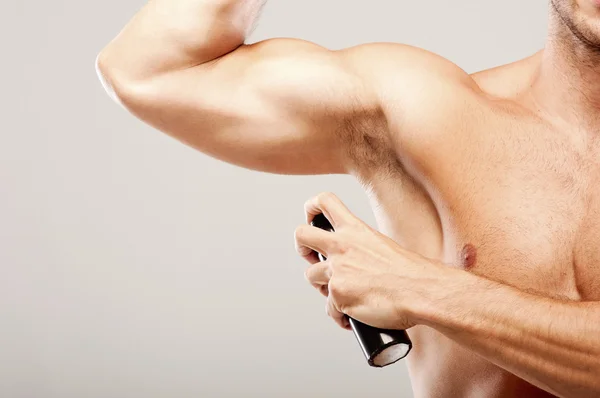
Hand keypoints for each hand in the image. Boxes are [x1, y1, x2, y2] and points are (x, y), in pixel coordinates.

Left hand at [294, 192, 445, 330]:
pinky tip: (353, 315)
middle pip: (302, 235)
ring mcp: (337, 270)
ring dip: (323, 287)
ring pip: (310, 276)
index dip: (311, 208)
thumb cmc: (410, 273)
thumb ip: (360, 249)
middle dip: (302, 247)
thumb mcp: (382, 246)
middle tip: (312, 258)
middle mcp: (342, 246)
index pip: (324, 201)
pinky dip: (339, 315)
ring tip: (342, 294)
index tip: (312, 220)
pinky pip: (328, 308)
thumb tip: (351, 264)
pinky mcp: (337, 294)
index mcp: (355, 229)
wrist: (421, 291)